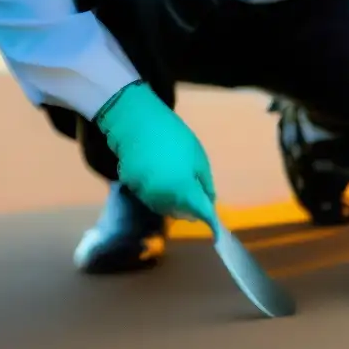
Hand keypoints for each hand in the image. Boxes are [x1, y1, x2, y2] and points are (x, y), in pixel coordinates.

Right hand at [94, 81, 215, 221]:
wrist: (139, 124)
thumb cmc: (175, 138)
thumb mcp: (199, 158)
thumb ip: (205, 184)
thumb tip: (209, 203)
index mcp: (183, 190)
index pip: (200, 213)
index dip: (209, 218)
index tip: (216, 224)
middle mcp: (163, 198)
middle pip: (181, 213)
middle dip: (191, 209)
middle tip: (198, 197)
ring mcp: (145, 195)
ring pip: (165, 209)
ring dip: (175, 204)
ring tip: (180, 186)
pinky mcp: (132, 190)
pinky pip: (150, 199)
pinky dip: (159, 196)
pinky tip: (162, 180)